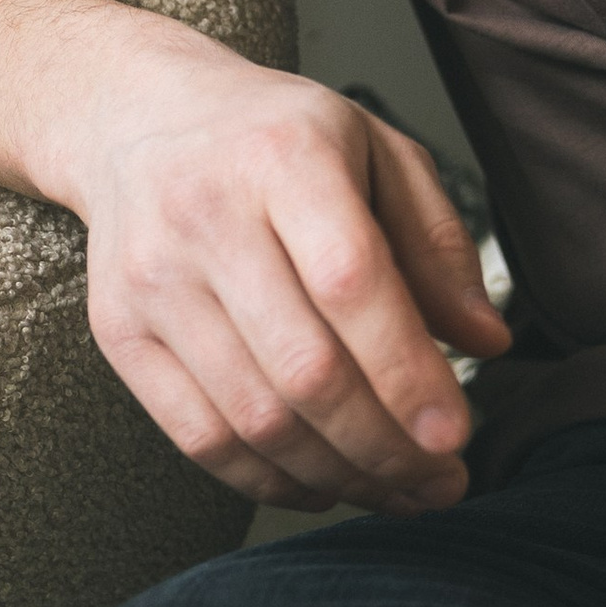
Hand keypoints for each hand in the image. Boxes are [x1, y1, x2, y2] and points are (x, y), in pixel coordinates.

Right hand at [53, 17, 507, 509]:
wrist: (135, 117)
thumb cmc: (271, 137)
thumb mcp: (374, 150)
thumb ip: (437, 243)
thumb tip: (486, 342)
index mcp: (283, 157)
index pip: (350, 285)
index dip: (406, 373)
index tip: (455, 434)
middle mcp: (207, 216)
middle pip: (304, 369)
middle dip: (386, 448)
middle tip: (441, 482)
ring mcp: (154, 280)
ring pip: (254, 417)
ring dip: (338, 474)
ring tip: (394, 489)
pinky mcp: (119, 331)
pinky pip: (199, 435)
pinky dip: (269, 479)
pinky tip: (321, 481)